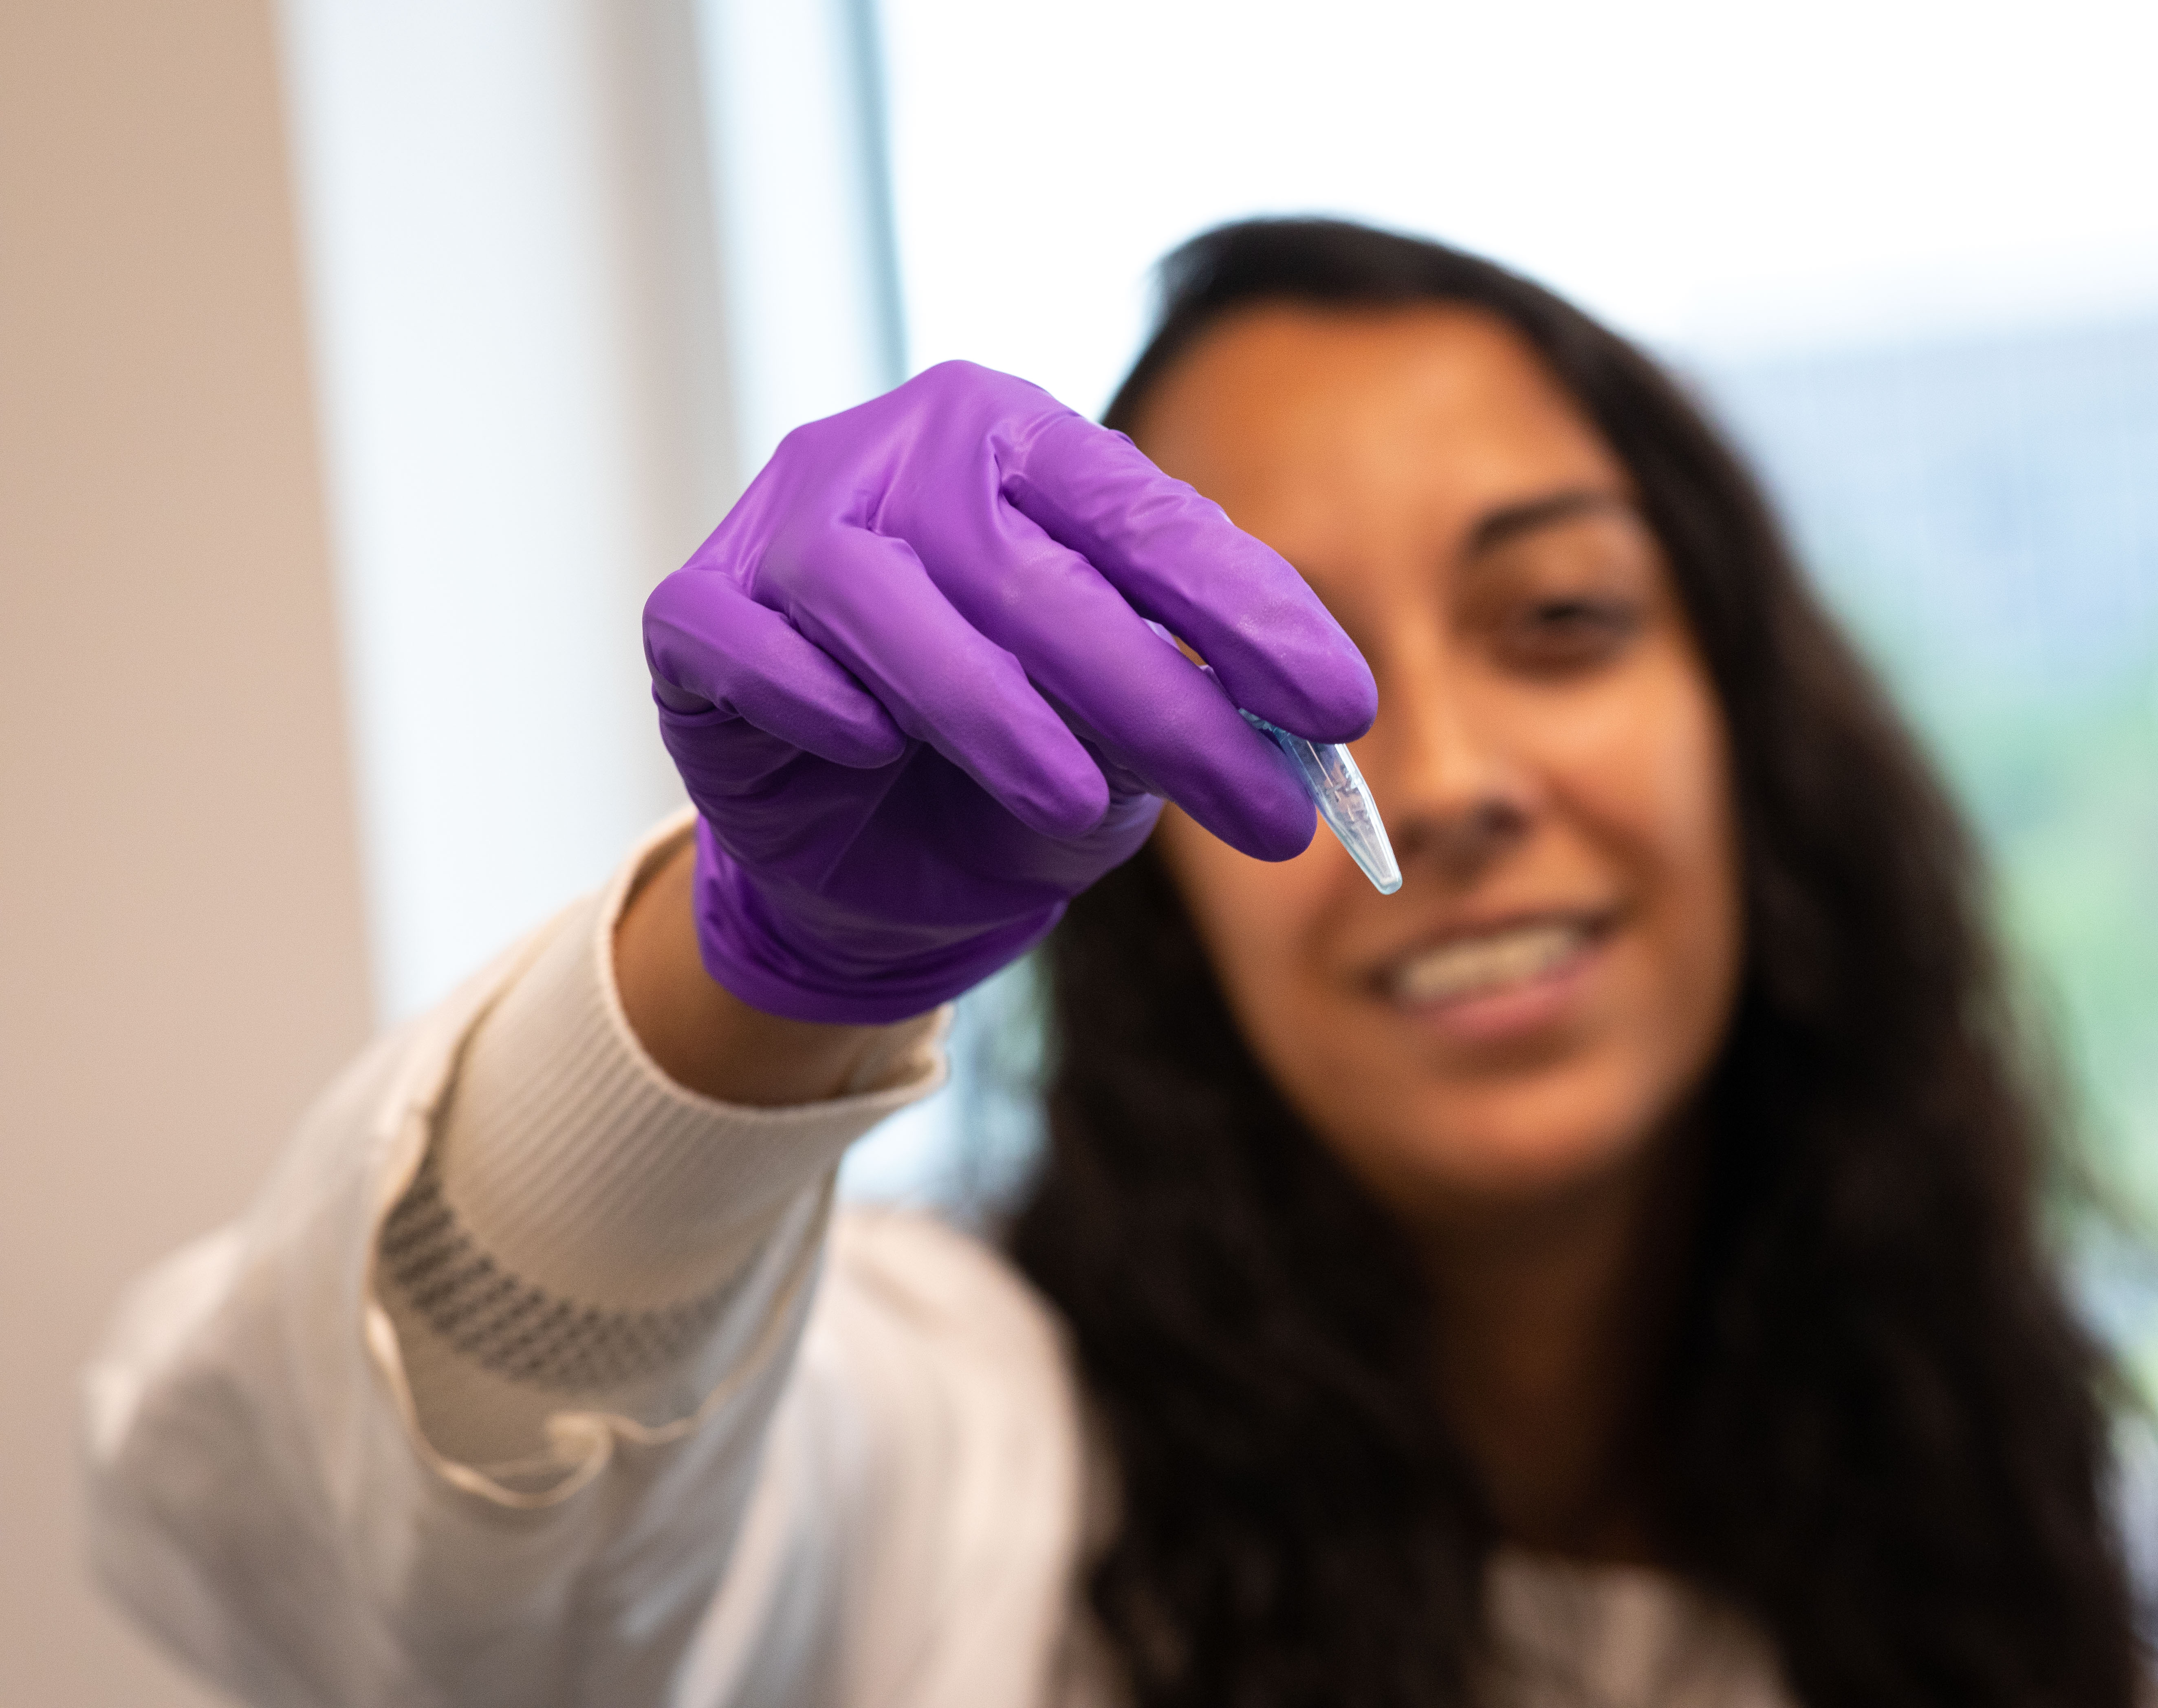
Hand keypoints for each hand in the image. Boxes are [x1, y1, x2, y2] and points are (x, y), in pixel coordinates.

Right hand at [642, 361, 1374, 1024]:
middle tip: (1258, 807)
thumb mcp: (1118, 734)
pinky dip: (810, 696)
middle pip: (1022, 564)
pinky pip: (744, 646)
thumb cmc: (1007, 763)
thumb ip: (1184, 701)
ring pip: (878, 595)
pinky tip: (867, 744)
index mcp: (1017, 444)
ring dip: (987, 706)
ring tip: (1074, 799)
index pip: (1144, 518)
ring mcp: (783, 525)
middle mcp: (894, 453)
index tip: (1343, 708)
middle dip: (1152, 696)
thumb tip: (1300, 728)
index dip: (1246, 614)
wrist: (864, 856)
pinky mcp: (692, 615)